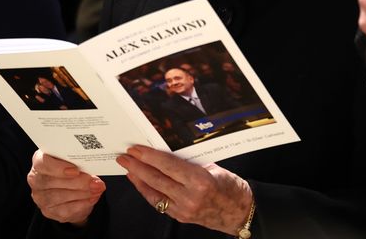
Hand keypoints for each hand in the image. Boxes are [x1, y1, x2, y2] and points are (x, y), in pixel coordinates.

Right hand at [28, 150, 104, 224]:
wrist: (73, 189)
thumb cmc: (72, 169)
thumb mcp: (75, 161)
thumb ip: (80, 162)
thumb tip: (93, 167)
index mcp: (40, 161)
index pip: (42, 163)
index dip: (57, 167)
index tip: (75, 170)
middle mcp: (36, 179)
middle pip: (52, 181)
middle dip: (76, 182)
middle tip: (94, 182)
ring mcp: (40, 197)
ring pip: (59, 196)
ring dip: (81, 193)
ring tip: (96, 189)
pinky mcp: (48, 211)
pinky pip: (65, 210)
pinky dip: (81, 204)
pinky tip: (92, 198)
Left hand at [116, 145, 250, 234]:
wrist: (239, 212)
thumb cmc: (230, 187)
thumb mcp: (212, 167)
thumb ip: (189, 162)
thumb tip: (166, 152)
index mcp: (200, 180)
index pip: (167, 165)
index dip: (149, 156)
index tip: (136, 149)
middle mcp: (189, 196)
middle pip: (156, 179)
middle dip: (138, 166)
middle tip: (125, 156)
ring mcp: (183, 209)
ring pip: (154, 192)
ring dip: (138, 179)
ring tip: (128, 168)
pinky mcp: (180, 216)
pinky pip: (159, 202)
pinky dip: (147, 191)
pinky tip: (140, 182)